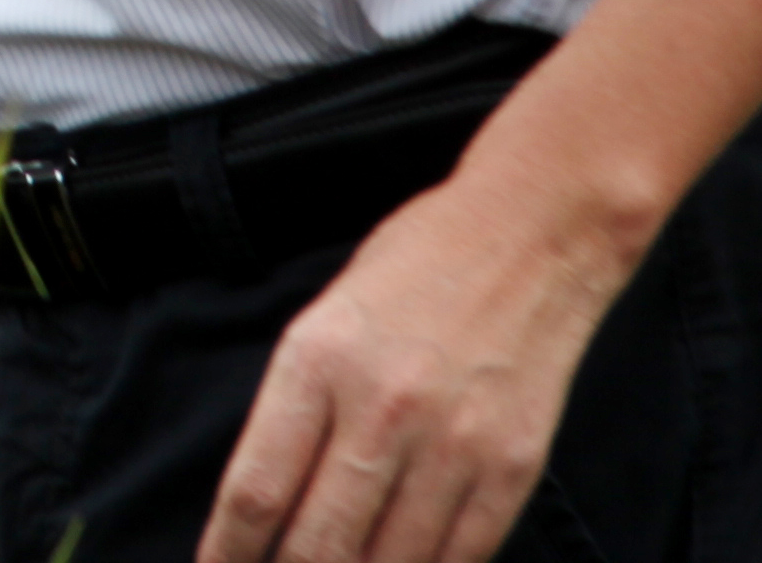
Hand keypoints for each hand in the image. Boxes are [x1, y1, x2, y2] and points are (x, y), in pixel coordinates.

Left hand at [196, 154, 642, 562]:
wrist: (532, 232)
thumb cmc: (417, 265)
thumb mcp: (326, 318)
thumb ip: (298, 407)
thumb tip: (269, 502)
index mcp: (316, 361)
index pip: (255, 490)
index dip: (228, 552)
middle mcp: (380, 408)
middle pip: (317, 543)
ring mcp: (452, 443)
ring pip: (388, 562)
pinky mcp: (512, 466)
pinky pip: (460, 556)